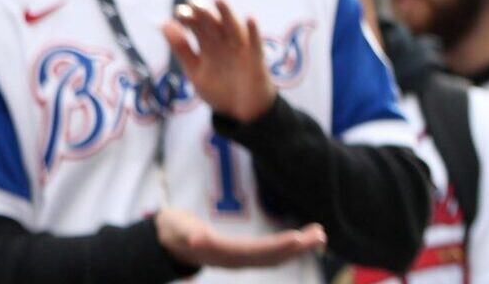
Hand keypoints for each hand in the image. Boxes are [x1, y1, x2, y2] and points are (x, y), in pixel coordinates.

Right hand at [155, 207, 325, 268]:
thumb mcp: (175, 227)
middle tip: (319, 234)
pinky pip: (271, 255)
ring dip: (298, 249)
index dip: (277, 246)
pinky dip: (289, 248)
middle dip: (297, 247)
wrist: (169, 242)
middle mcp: (235, 261)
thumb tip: (198, 240)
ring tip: (319, 236)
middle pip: (271, 257)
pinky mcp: (245, 256)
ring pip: (275, 258)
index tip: (298, 238)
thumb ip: (187, 232)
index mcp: (221, 253)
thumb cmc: (172, 230)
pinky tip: (302, 240)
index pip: (255, 251)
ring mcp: (241, 260)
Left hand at [164, 0, 276, 124]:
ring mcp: (240, 49)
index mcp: (207, 44)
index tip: (180, 13)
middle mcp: (223, 42)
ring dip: (226, 14)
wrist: (242, 113)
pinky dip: (253, 31)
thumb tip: (164, 24)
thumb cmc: (219, 90)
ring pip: (232, 27)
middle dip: (204, 13)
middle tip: (194, 4)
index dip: (188, 17)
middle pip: (212, 23)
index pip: (196, 25)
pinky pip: (255, 43)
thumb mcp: (195, 71)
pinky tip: (249, 19)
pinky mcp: (256, 59)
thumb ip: (181, 49)